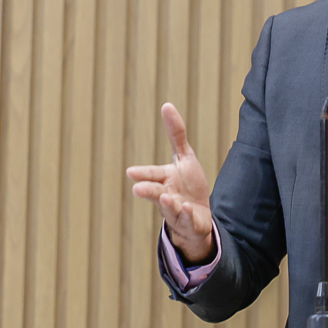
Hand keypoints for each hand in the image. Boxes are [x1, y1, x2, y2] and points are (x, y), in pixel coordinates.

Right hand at [127, 103, 215, 263]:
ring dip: (170, 205)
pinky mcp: (190, 222)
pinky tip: (186, 209)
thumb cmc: (187, 184)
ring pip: (171, 209)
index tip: (131, 172)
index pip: (153, 175)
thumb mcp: (185, 157)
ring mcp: (177, 211)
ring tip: (169, 199)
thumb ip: (176, 134)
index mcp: (164, 180)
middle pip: (156, 193)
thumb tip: (166, 105)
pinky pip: (188, 220)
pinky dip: (187, 216)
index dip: (144, 174)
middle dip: (148, 191)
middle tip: (138, 188)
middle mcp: (167, 196)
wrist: (197, 216)